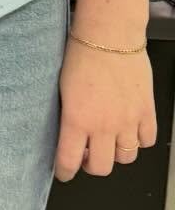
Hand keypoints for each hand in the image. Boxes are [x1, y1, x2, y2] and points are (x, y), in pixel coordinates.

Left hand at [55, 39, 156, 180]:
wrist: (110, 36)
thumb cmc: (81, 56)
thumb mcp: (62, 91)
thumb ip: (68, 118)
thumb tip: (70, 136)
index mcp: (76, 120)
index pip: (69, 162)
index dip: (65, 172)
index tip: (64, 173)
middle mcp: (103, 126)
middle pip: (101, 168)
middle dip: (92, 165)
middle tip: (87, 154)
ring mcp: (128, 120)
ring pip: (126, 158)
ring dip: (116, 153)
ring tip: (108, 140)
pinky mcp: (146, 111)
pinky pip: (147, 141)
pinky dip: (139, 140)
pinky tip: (129, 130)